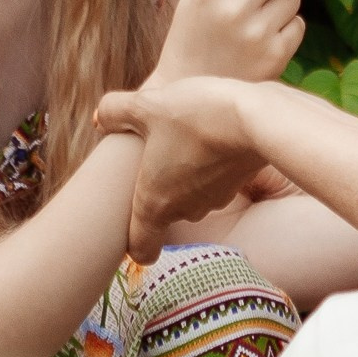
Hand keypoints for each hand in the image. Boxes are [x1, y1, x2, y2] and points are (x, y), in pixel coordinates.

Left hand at [96, 75, 266, 253]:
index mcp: (155, 203)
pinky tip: (211, 133)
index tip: (130, 226)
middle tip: (153, 155)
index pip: (142, 249)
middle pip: (167, 213)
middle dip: (159, 188)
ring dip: (186, 173)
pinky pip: (216, 179)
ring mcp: (215, 199)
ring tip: (184, 136)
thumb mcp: (147, 106)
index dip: (134, 244)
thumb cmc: (194, 116)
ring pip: (192, 193)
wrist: (256, 117)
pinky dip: (211, 163)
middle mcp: (185, 210)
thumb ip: (116, 111)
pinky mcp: (238, 183)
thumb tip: (101, 116)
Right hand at [154, 0, 302, 85]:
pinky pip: (298, 23)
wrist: (190, 97)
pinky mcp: (276, 54)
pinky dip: (285, 29)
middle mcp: (232, 8)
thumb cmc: (193, 41)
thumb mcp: (195, 2)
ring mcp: (257, 32)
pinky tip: (263, 43)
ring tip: (255, 24)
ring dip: (279, 3)